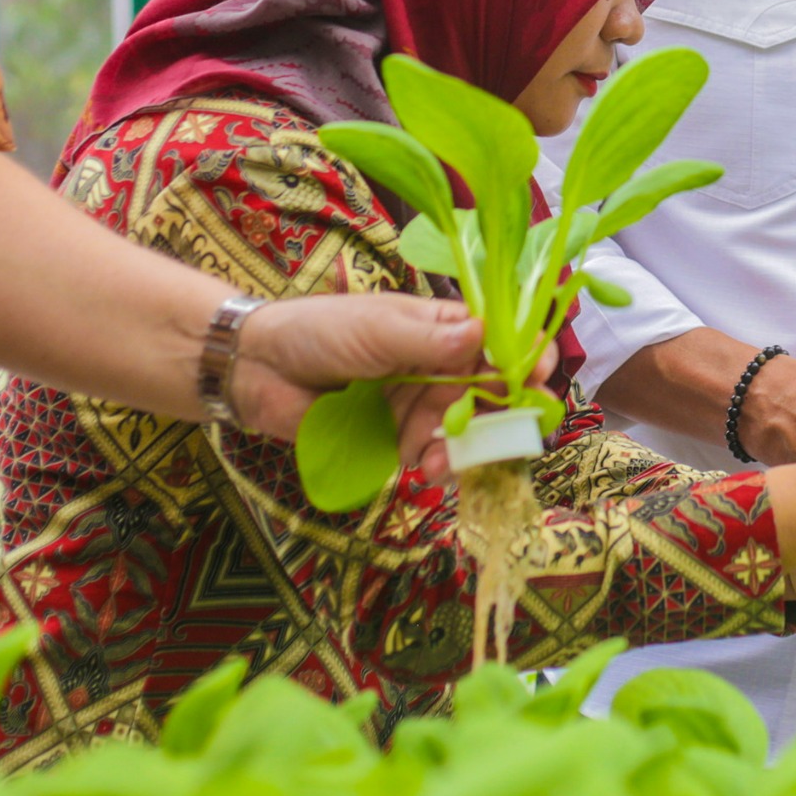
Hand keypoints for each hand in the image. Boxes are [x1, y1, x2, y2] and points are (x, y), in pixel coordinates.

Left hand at [230, 293, 499, 477]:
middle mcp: (436, 364)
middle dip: (499, 414)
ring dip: (461, 447)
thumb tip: (488, 338)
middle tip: (514, 435)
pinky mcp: (394, 437)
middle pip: (488, 391)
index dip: (522, 356)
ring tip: (438, 462)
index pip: (497, 340)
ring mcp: (416, 402)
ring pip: (462, 428)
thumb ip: (433, 341)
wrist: (257, 370)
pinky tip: (424, 468)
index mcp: (439, 326)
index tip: (539, 376)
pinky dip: (435, 463)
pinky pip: (431, 453)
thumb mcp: (379, 329)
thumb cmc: (319, 331)